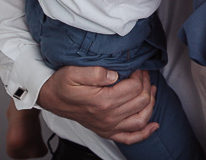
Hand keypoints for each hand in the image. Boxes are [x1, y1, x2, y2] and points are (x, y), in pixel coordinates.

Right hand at [37, 66, 156, 144]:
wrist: (51, 97)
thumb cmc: (62, 84)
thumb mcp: (73, 72)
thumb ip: (95, 72)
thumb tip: (114, 74)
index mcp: (102, 102)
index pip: (135, 88)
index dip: (139, 75)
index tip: (135, 67)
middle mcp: (107, 117)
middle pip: (141, 101)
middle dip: (146, 84)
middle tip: (142, 74)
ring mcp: (108, 126)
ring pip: (141, 119)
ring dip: (151, 104)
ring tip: (150, 89)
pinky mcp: (107, 131)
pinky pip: (130, 138)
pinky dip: (145, 133)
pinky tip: (154, 125)